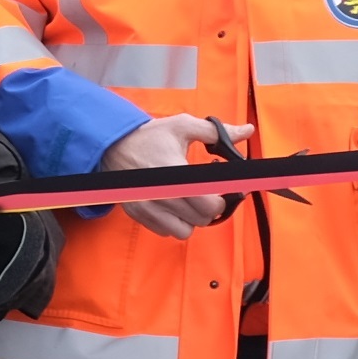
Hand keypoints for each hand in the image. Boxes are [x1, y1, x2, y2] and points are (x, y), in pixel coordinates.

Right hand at [101, 115, 244, 234]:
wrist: (111, 146)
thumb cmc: (149, 137)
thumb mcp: (182, 126)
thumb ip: (216, 132)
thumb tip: (246, 131)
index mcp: (174, 172)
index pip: (208, 203)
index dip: (220, 200)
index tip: (219, 190)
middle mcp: (160, 193)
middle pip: (201, 219)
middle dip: (208, 208)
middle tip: (205, 193)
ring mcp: (147, 206)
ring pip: (185, 231)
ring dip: (191, 219)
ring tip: (188, 201)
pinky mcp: (138, 214)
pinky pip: (166, 232)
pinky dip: (174, 223)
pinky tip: (172, 206)